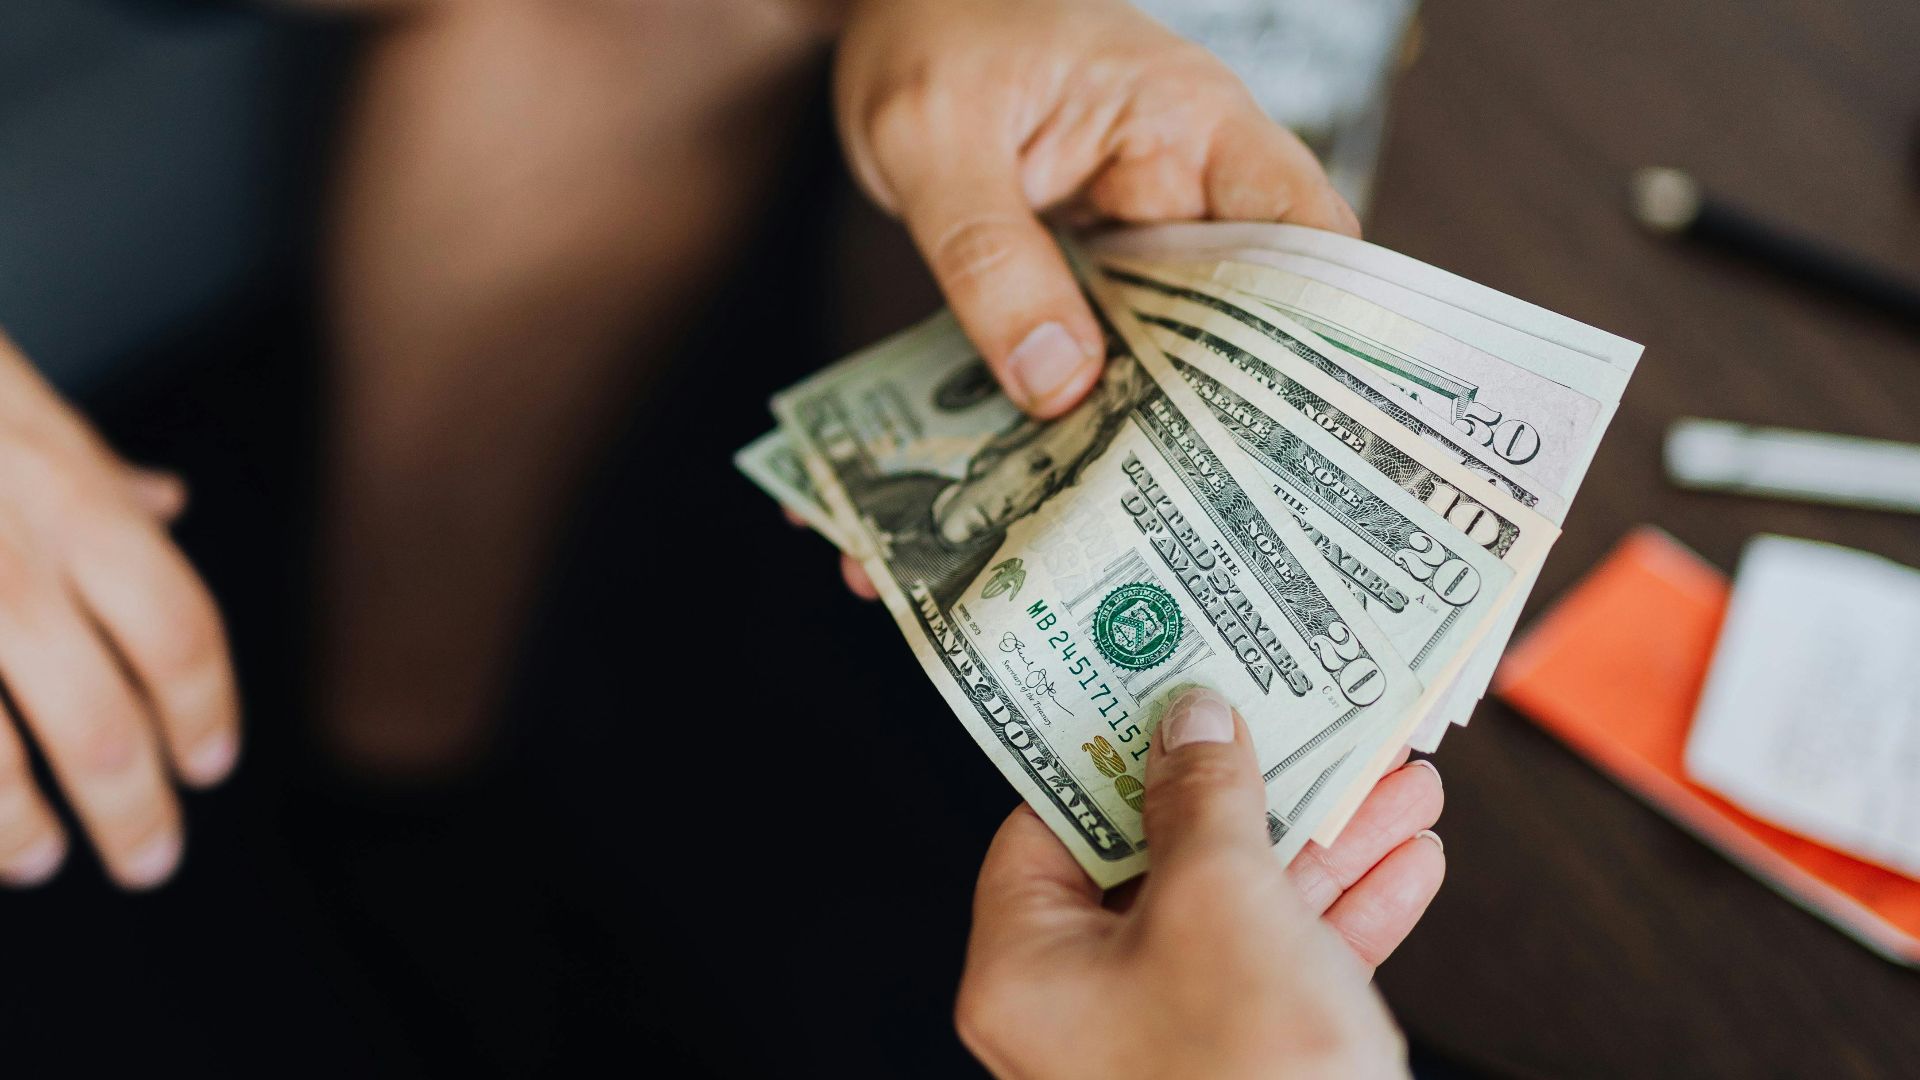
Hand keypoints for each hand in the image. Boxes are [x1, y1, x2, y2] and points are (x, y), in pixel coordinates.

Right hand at [0, 332, 238, 889]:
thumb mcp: (22, 409)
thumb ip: (94, 474)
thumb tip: (168, 502)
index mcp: (72, 502)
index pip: (178, 635)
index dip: (204, 712)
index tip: (210, 764)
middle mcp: (7, 561)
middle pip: (105, 728)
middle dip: (137, 811)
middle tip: (152, 859)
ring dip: (21, 832)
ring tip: (42, 860)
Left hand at [829, 0, 1356, 594]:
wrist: (887, 4)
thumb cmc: (928, 27)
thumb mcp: (935, 135)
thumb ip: (989, 255)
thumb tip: (1059, 385)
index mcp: (1190, 127)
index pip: (1304, 239)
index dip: (1325, 339)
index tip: (1313, 443)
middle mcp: (1183, 186)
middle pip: (1242, 320)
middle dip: (1219, 423)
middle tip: (1199, 534)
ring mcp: (1136, 234)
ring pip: (1168, 349)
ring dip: (1135, 430)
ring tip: (1112, 537)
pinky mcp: (1087, 271)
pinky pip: (1099, 347)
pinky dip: (1070, 407)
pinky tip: (1029, 478)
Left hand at [956, 688, 1442, 1078]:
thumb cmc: (1250, 1077)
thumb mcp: (1222, 901)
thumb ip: (1206, 800)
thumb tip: (1191, 722)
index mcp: (1028, 968)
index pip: (1051, 824)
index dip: (1116, 748)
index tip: (1167, 686)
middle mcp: (1083, 1008)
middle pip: (1161, 860)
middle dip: (1255, 791)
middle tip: (1304, 719)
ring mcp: (1165, 1042)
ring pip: (1239, 909)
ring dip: (1324, 842)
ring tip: (1396, 777)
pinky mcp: (1244, 1066)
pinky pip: (1287, 969)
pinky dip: (1346, 915)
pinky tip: (1408, 861)